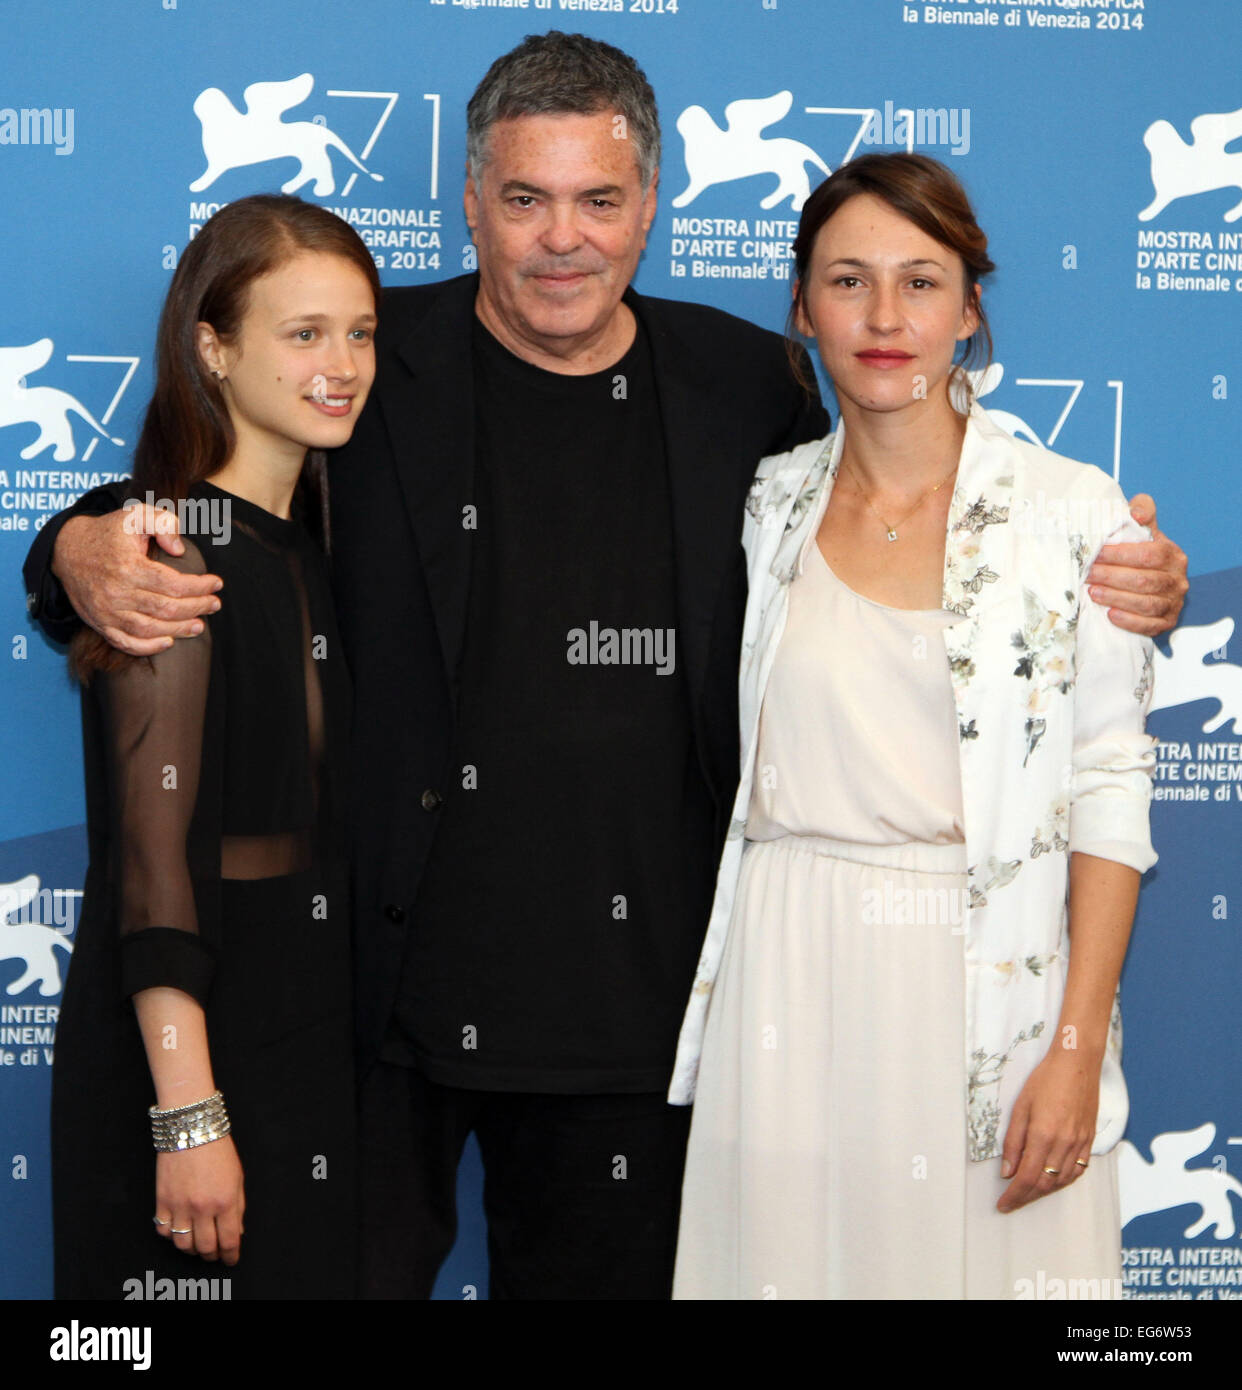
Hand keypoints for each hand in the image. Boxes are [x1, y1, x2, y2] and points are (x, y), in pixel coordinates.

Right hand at [52, 505, 222, 655]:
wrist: (68, 550)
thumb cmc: (109, 533)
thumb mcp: (135, 516)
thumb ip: (163, 523)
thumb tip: (180, 549)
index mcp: (128, 567)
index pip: (174, 584)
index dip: (200, 586)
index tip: (217, 583)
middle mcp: (117, 593)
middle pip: (166, 609)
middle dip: (197, 608)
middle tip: (214, 604)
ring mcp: (107, 612)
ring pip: (150, 629)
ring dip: (179, 630)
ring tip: (200, 625)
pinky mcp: (100, 623)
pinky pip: (126, 643)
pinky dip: (148, 648)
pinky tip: (168, 642)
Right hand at [153, 1135, 244, 1263]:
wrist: (191, 1129)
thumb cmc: (218, 1150)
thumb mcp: (237, 1177)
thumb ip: (238, 1207)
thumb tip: (237, 1232)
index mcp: (225, 1201)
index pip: (229, 1240)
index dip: (231, 1254)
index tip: (231, 1259)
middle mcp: (202, 1207)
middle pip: (206, 1247)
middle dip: (212, 1255)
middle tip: (214, 1254)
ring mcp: (180, 1206)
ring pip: (183, 1244)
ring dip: (191, 1249)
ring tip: (197, 1245)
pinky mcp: (162, 1201)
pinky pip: (164, 1230)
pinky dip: (171, 1236)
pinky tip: (179, 1230)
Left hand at [996, 1048, 1098, 1213]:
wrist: (1077, 1064)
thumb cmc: (1045, 1079)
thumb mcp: (1020, 1106)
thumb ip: (1013, 1141)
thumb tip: (1007, 1171)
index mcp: (1043, 1135)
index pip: (1026, 1177)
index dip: (1014, 1195)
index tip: (1003, 1204)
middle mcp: (1064, 1144)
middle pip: (1044, 1184)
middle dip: (1026, 1198)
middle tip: (1011, 1203)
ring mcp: (1079, 1144)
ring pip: (1062, 1181)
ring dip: (1044, 1192)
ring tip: (1028, 1194)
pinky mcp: (1089, 1140)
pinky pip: (1077, 1171)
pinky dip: (1063, 1182)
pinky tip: (1053, 1182)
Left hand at [1087, 494, 1187, 636]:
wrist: (1147, 585)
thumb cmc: (1140, 556)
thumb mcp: (1143, 532)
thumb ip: (1141, 513)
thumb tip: (1136, 513)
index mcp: (1173, 556)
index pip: (1150, 554)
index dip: (1121, 555)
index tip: (1097, 554)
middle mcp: (1178, 580)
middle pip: (1145, 580)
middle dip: (1112, 577)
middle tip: (1087, 574)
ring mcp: (1174, 603)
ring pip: (1146, 604)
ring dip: (1117, 598)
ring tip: (1093, 593)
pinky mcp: (1166, 623)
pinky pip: (1149, 626)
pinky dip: (1129, 621)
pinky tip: (1110, 615)